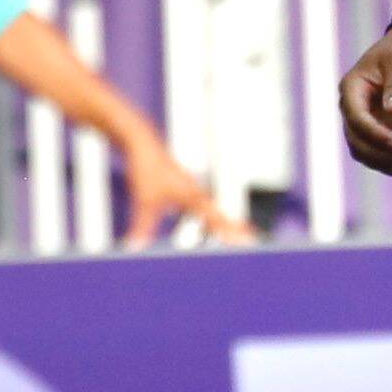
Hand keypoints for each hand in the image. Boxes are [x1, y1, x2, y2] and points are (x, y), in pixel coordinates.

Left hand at [116, 136, 243, 241]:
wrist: (143, 145)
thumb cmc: (147, 169)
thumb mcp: (143, 200)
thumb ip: (143, 226)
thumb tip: (137, 247)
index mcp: (192, 196)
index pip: (217, 219)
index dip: (231, 231)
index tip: (246, 241)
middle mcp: (196, 194)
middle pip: (221, 215)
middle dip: (236, 228)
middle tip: (254, 239)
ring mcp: (191, 190)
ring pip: (213, 210)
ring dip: (224, 223)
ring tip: (238, 235)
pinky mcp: (184, 189)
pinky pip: (203, 207)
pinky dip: (211, 217)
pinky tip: (210, 223)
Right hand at [339, 19, 391, 174]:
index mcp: (352, 87)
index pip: (355, 116)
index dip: (372, 133)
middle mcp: (352, 105)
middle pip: (355, 138)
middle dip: (376, 152)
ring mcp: (361, 117)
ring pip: (360, 148)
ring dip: (379, 161)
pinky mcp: (375, 125)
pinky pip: (372, 149)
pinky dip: (383, 160)